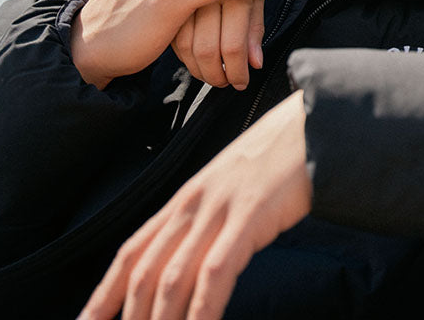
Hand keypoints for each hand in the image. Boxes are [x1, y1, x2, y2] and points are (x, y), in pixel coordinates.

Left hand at [80, 92, 312, 319]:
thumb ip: (214, 217)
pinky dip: (202, 308)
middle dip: (129, 315)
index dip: (106, 292)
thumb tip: (203, 257)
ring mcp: (220, 208)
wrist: (318, 122)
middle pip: (145, 270)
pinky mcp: (250, 215)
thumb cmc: (284, 158)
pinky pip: (216, 270)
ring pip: (173, 276)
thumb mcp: (237, 186)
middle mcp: (193, 203)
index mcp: (187, 197)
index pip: (133, 251)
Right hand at [172, 0, 265, 90]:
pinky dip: (186, 56)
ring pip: (188, 46)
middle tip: (226, 83)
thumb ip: (254, 29)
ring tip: (214, 76)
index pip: (233, 46)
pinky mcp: (172, 1)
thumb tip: (255, 64)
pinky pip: (176, 37)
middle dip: (217, 75)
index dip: (237, 71)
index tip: (242, 83)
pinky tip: (198, 61)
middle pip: (207, 49)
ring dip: (200, 69)